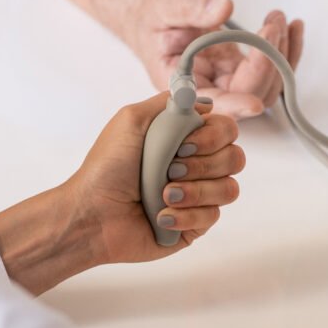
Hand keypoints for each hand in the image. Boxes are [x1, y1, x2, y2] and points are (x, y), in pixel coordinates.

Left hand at [65, 92, 244, 264]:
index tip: (184, 144)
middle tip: (170, 169)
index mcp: (186, 140)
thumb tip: (206, 102)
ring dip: (194, 192)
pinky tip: (161, 216)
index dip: (213, 137)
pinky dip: (185, 215)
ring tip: (164, 196)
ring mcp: (199, 196)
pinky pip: (212, 216)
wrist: (92, 213)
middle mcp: (197, 166)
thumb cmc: (106, 168)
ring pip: (229, 189)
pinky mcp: (196, 224)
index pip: (226, 130)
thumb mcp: (132, 119)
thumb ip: (169, 103)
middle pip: (235, 158)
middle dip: (202, 165)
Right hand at [121, 0, 303, 118]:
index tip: (254, 104)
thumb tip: (225, 8)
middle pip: (248, 94)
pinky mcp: (240, 71)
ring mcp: (227, 82)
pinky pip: (271, 71)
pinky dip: (286, 50)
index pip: (210, 104)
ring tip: (278, 18)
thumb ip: (192, 5)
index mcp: (179, 84)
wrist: (152, 14)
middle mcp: (207, 90)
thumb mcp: (164, 2)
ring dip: (282, 54)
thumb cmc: (152, 11)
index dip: (233, 106)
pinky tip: (292, 27)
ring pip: (266, 86)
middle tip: (272, 22)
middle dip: (268, 61)